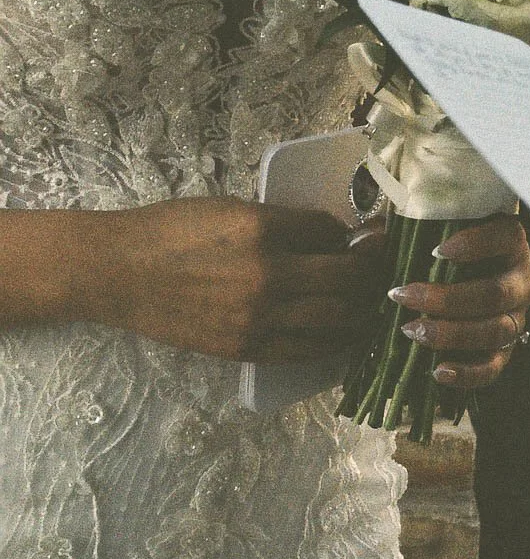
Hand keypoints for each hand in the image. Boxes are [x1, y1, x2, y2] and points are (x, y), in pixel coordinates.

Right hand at [75, 197, 385, 361]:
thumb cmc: (171, 230)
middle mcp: (267, 274)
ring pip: (338, 318)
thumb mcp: (230, 209)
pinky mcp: (247, 348)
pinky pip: (308, 349)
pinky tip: (344, 334)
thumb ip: (281, 222)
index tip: (361, 239)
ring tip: (371, 305)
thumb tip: (331, 235)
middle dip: (371, 273)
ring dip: (363, 311)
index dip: (352, 236)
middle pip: (347, 278)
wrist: (120, 272)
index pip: (332, 232)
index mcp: (262, 228)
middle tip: (380, 271)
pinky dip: (335, 342)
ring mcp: (258, 316)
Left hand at [389, 213, 529, 390]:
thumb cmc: (442, 255)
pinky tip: (438, 372)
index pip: (504, 238)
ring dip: (452, 334)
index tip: (435, 252)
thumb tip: (371, 241)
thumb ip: (409, 231)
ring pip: (496, 331)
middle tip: (405, 297)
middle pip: (494, 294)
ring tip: (413, 332)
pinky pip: (493, 368)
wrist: (462, 287)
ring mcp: (516, 318)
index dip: (474, 244)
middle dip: (447, 300)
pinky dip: (467, 373)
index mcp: (510, 245)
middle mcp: (521, 282)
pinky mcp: (505, 351)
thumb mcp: (431, 235)